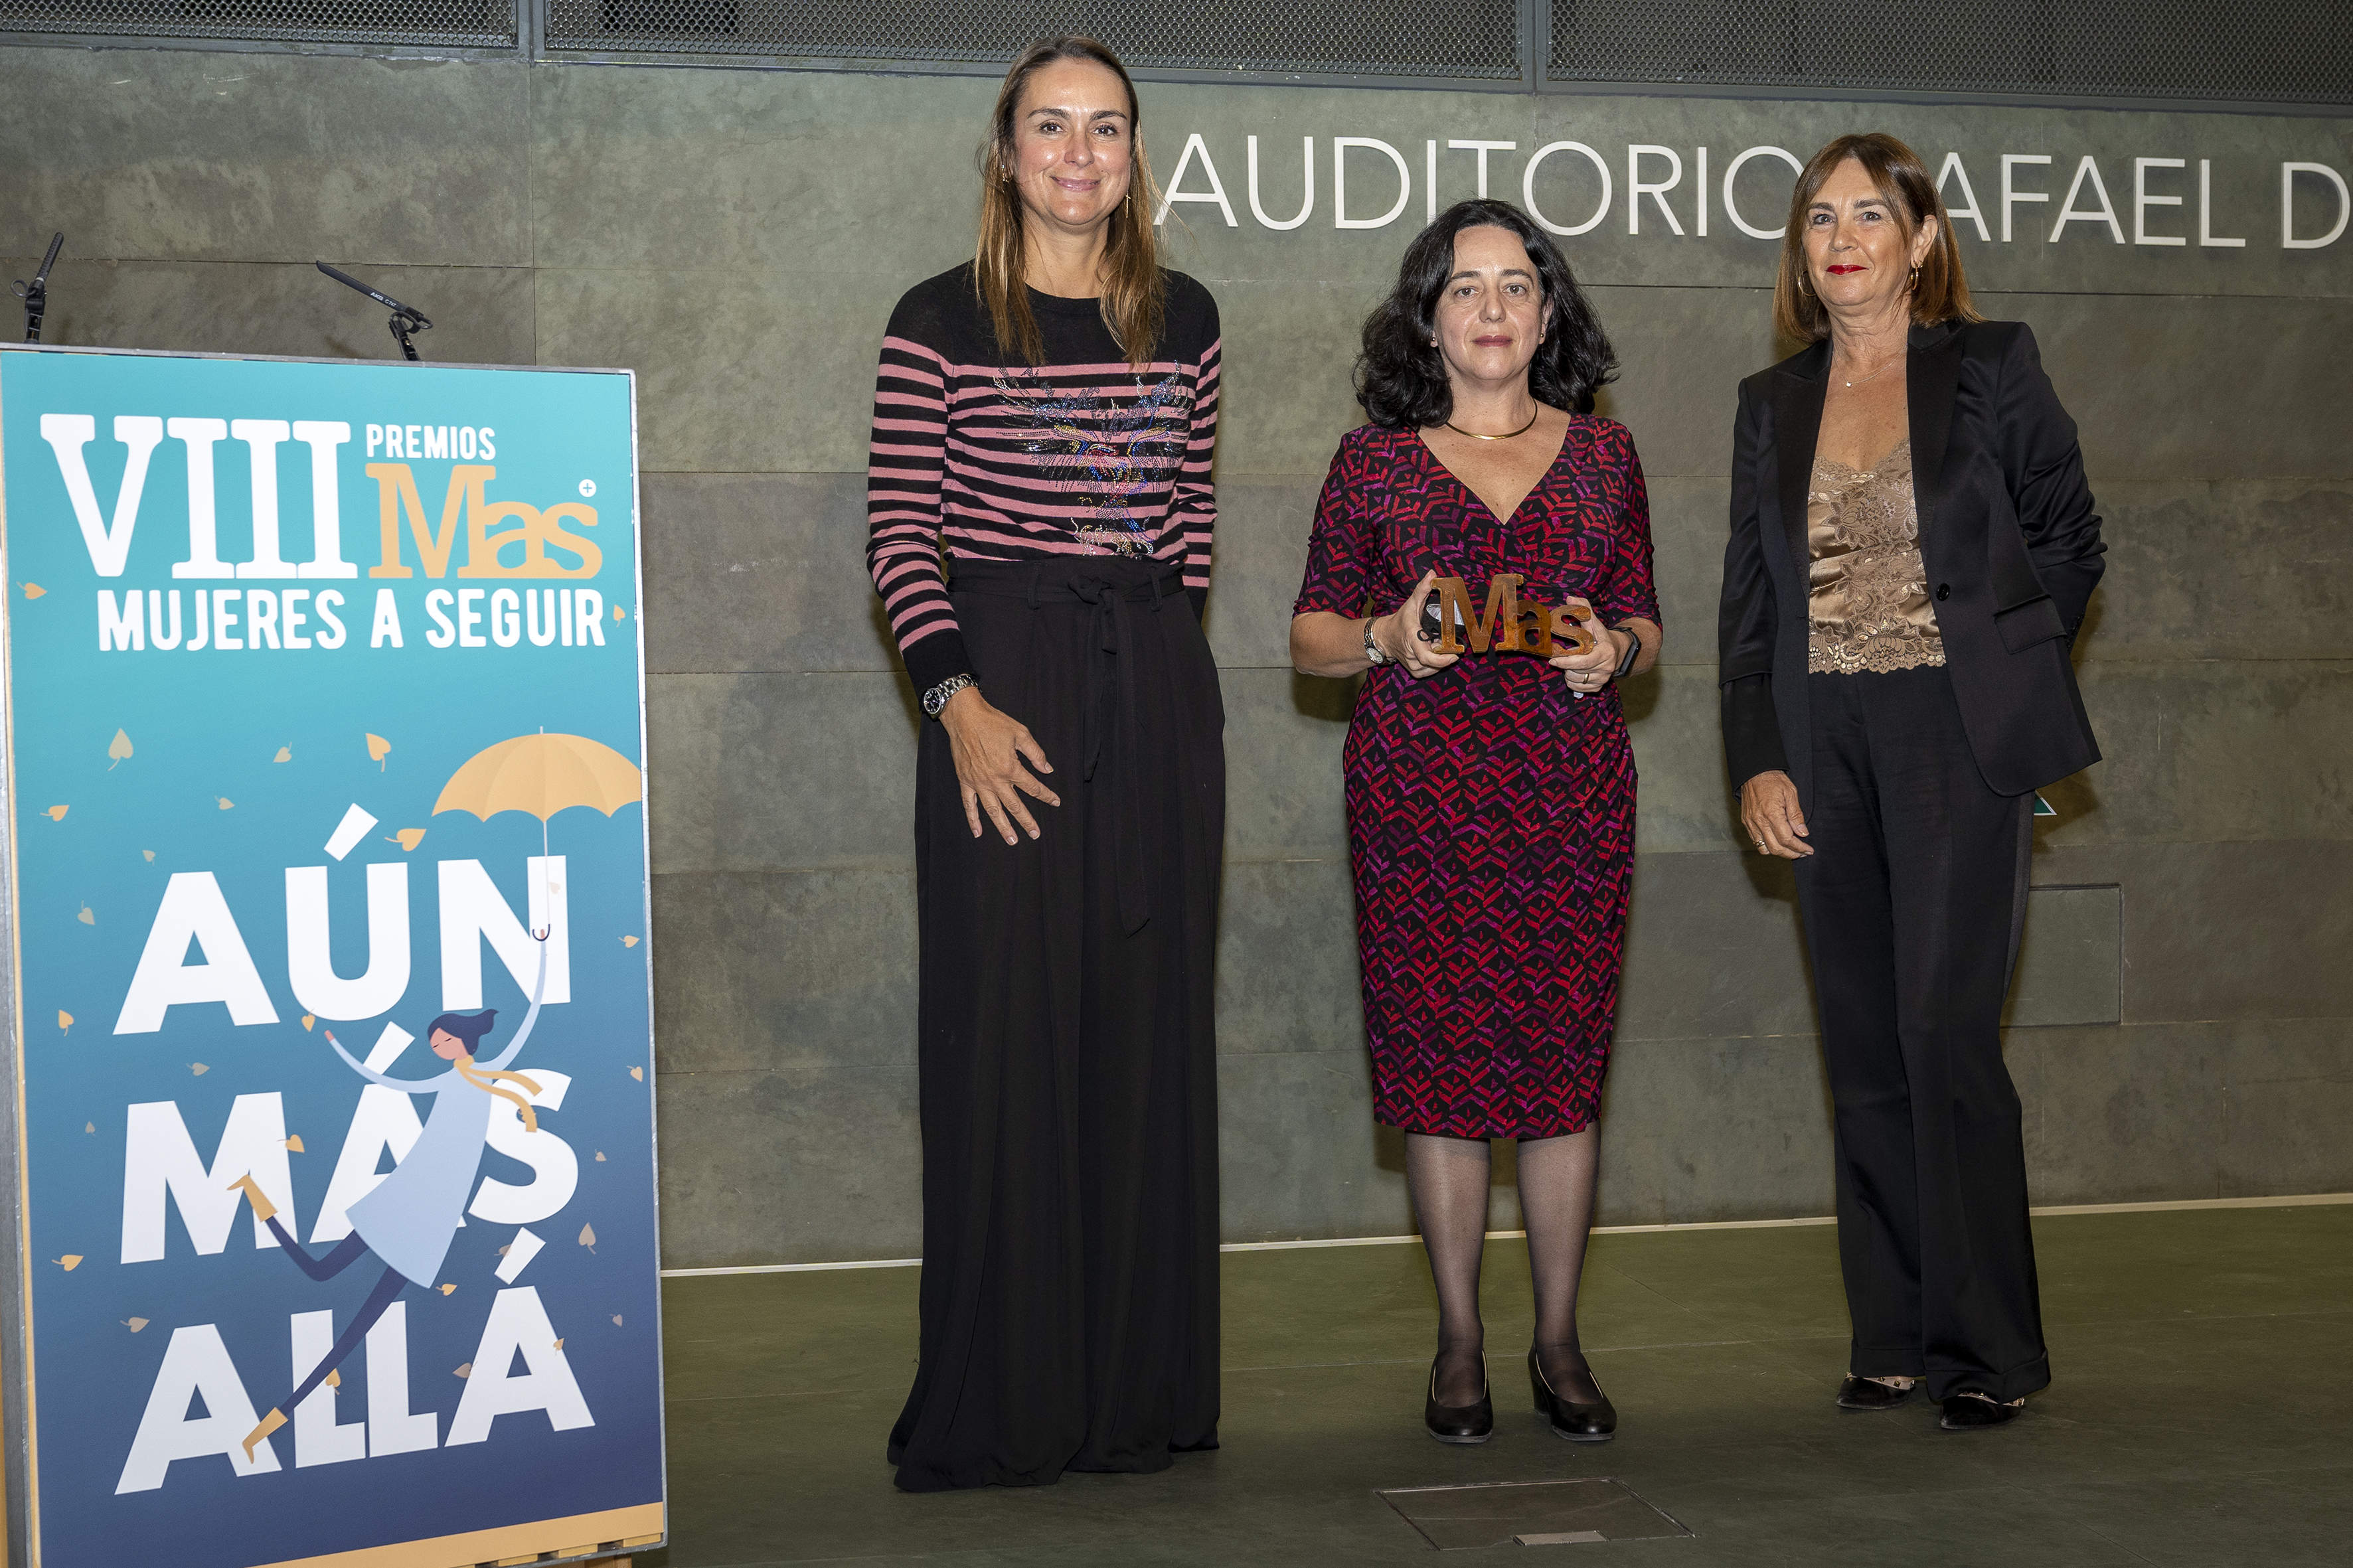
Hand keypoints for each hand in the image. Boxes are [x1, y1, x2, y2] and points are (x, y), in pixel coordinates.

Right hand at [939, 686, 1058, 843]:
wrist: (965, 716)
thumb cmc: (993, 722)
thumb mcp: (1020, 733)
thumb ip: (1035, 753)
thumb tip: (1047, 769)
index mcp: (1010, 768)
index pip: (1033, 787)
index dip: (1046, 795)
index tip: (1055, 802)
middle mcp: (995, 780)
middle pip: (1015, 806)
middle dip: (1027, 821)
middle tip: (1036, 834)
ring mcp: (979, 783)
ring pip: (993, 811)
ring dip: (1003, 827)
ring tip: (1012, 840)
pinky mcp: (965, 781)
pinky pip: (969, 805)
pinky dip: (973, 819)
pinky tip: (978, 832)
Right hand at [1375, 571, 1460, 679]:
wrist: (1383, 638)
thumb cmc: (1399, 622)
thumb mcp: (1411, 604)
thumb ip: (1422, 589)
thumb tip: (1432, 575)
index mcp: (1412, 640)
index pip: (1428, 657)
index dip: (1443, 659)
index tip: (1455, 655)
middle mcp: (1412, 656)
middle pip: (1436, 661)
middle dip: (1445, 652)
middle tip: (1445, 641)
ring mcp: (1413, 666)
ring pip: (1435, 667)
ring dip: (1441, 657)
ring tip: (1436, 645)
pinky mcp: (1415, 671)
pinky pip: (1431, 671)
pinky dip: (1436, 664)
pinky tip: (1434, 653)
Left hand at [1547, 600, 1618, 698]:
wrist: (1617, 652)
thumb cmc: (1601, 637)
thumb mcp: (1594, 623)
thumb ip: (1583, 609)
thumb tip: (1570, 598)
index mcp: (1606, 652)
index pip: (1583, 661)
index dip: (1566, 662)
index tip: (1552, 660)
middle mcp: (1607, 668)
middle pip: (1576, 671)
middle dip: (1566, 665)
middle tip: (1564, 657)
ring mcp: (1603, 679)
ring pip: (1575, 681)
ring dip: (1568, 672)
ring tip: (1572, 663)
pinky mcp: (1599, 687)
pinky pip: (1577, 689)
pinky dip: (1572, 681)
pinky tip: (1575, 671)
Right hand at [1740, 770, 1811, 857]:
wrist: (1753, 771)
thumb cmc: (1773, 780)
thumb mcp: (1790, 793)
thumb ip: (1796, 815)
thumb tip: (1803, 833)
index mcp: (1771, 814)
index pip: (1787, 839)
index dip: (1799, 848)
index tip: (1808, 850)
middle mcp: (1759, 821)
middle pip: (1776, 848)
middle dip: (1791, 854)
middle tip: (1802, 853)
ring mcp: (1751, 823)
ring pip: (1764, 848)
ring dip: (1779, 852)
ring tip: (1790, 850)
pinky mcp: (1746, 822)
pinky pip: (1756, 841)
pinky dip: (1767, 846)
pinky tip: (1777, 841)